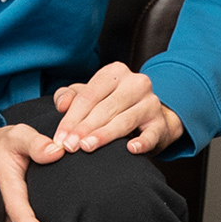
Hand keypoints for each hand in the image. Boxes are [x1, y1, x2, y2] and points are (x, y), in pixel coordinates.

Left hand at [51, 62, 184, 154]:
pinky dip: (142, 142)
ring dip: (104, 135)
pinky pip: (151, 134)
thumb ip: (70, 96)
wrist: (150, 118)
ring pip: (124, 120)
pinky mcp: (161, 123)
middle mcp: (136, 83)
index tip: (59, 138)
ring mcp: (151, 103)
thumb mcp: (90, 96)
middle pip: (105, 108)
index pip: (88, 96)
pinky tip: (131, 149)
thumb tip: (61, 105)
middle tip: (69, 146)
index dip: (71, 118)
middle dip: (84, 128)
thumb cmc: (113, 106)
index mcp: (115, 73)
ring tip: (87, 147)